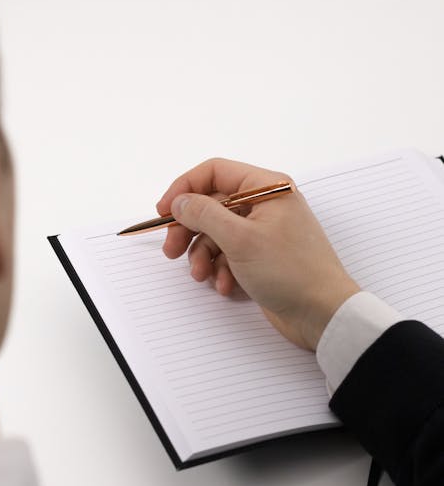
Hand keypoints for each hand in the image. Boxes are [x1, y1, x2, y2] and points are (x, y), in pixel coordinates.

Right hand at [156, 158, 359, 350]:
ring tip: (202, 276)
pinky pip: (229, 255)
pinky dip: (222, 270)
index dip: (184, 189)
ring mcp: (264, 232)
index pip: (214, 172)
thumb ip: (204, 215)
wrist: (323, 313)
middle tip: (171, 251)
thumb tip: (180, 201)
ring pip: (217, 234)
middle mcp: (265, 204)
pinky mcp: (262, 258)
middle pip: (211, 205)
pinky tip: (227, 286)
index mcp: (267, 187)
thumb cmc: (291, 271)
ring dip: (203, 256)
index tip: (163, 212)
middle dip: (189, 230)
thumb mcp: (240, 240)